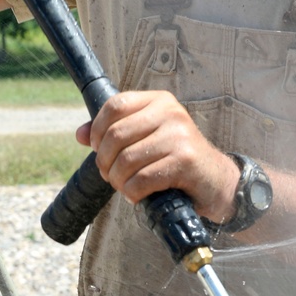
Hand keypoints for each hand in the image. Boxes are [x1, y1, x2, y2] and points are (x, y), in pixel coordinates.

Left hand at [77, 90, 239, 222]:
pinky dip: (132, 192)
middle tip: (110, 174)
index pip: (114, 105)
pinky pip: (142, 179)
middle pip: (116, 134)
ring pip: (126, 160)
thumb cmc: (177, 159)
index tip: (98, 149)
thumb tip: (80, 134)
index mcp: (159, 101)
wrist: (216, 181)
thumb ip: (115, 132)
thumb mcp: (148, 137)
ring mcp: (179, 136)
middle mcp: (171, 113)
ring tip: (124, 186)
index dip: (97, 130)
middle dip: (105, 161)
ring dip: (118, 180)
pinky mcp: (185, 162)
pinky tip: (137, 195)